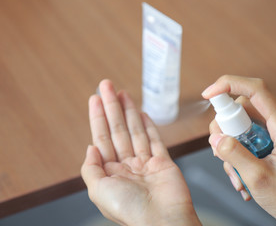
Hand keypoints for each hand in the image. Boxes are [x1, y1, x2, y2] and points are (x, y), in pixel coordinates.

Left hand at [81, 80, 200, 225]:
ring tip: (122, 92)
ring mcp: (146, 163)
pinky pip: (154, 139)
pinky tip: (142, 113)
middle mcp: (127, 165)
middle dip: (112, 107)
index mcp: (110, 173)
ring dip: (129, 110)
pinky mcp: (163, 161)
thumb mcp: (98, 191)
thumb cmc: (130, 210)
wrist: (162, 219)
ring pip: (135, 130)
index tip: (95, 98)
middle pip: (118, 129)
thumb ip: (91, 168)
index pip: (102, 137)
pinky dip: (148, 125)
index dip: (98, 117)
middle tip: (107, 85)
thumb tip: (90, 147)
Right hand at [202, 75, 275, 225]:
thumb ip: (234, 154)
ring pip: (243, 123)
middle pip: (245, 108)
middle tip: (221, 150)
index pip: (257, 90)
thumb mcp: (258, 178)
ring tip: (236, 173)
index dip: (229, 85)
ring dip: (231, 146)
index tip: (209, 93)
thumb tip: (217, 137)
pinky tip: (241, 175)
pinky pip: (249, 136)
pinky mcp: (275, 140)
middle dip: (226, 127)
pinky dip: (239, 153)